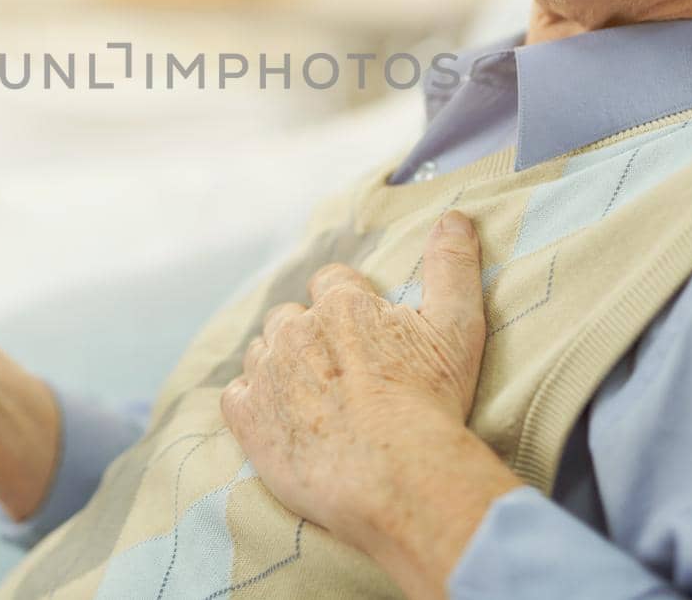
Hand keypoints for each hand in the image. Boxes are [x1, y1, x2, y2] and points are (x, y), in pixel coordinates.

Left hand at [220, 210, 520, 596]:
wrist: (396, 475)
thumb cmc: (430, 403)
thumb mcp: (457, 327)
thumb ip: (452, 267)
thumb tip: (454, 217)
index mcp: (342, 303)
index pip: (331, 282)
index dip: (346, 304)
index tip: (362, 332)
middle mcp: (296, 329)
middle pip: (290, 317)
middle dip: (308, 335)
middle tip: (338, 371)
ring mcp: (267, 373)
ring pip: (260, 352)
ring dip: (278, 366)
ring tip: (309, 398)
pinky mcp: (247, 417)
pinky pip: (234, 395)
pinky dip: (251, 403)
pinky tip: (277, 421)